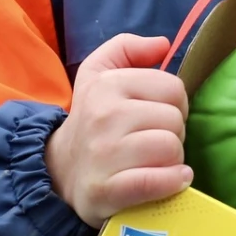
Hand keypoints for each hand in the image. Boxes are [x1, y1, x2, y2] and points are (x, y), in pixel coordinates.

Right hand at [46, 34, 190, 227]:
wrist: (60, 171)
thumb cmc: (93, 119)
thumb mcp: (98, 73)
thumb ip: (127, 48)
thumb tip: (162, 44)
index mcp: (106, 85)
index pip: (173, 88)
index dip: (174, 104)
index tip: (158, 116)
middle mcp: (103, 116)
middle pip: (175, 120)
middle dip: (173, 133)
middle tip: (155, 141)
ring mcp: (103, 155)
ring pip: (171, 148)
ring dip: (173, 159)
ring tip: (157, 161)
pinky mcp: (106, 190)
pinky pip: (156, 181)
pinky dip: (172, 182)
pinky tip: (175, 180)